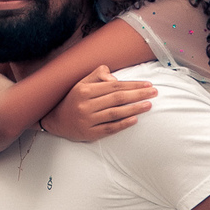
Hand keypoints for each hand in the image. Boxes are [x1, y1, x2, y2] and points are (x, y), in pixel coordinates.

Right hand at [40, 67, 155, 141]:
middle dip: (138, 95)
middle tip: (154, 92)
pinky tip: (135, 119)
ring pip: (115, 113)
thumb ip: (97, 76)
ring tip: (149, 105)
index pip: (114, 86)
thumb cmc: (73, 99)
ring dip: (134, 109)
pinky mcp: (90, 134)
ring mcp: (88, 120)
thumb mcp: (81, 83)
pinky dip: (123, 124)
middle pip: (117, 98)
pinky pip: (109, 128)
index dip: (132, 85)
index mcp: (85, 90)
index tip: (147, 84)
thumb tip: (115, 77)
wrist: (56, 120)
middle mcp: (86, 105)